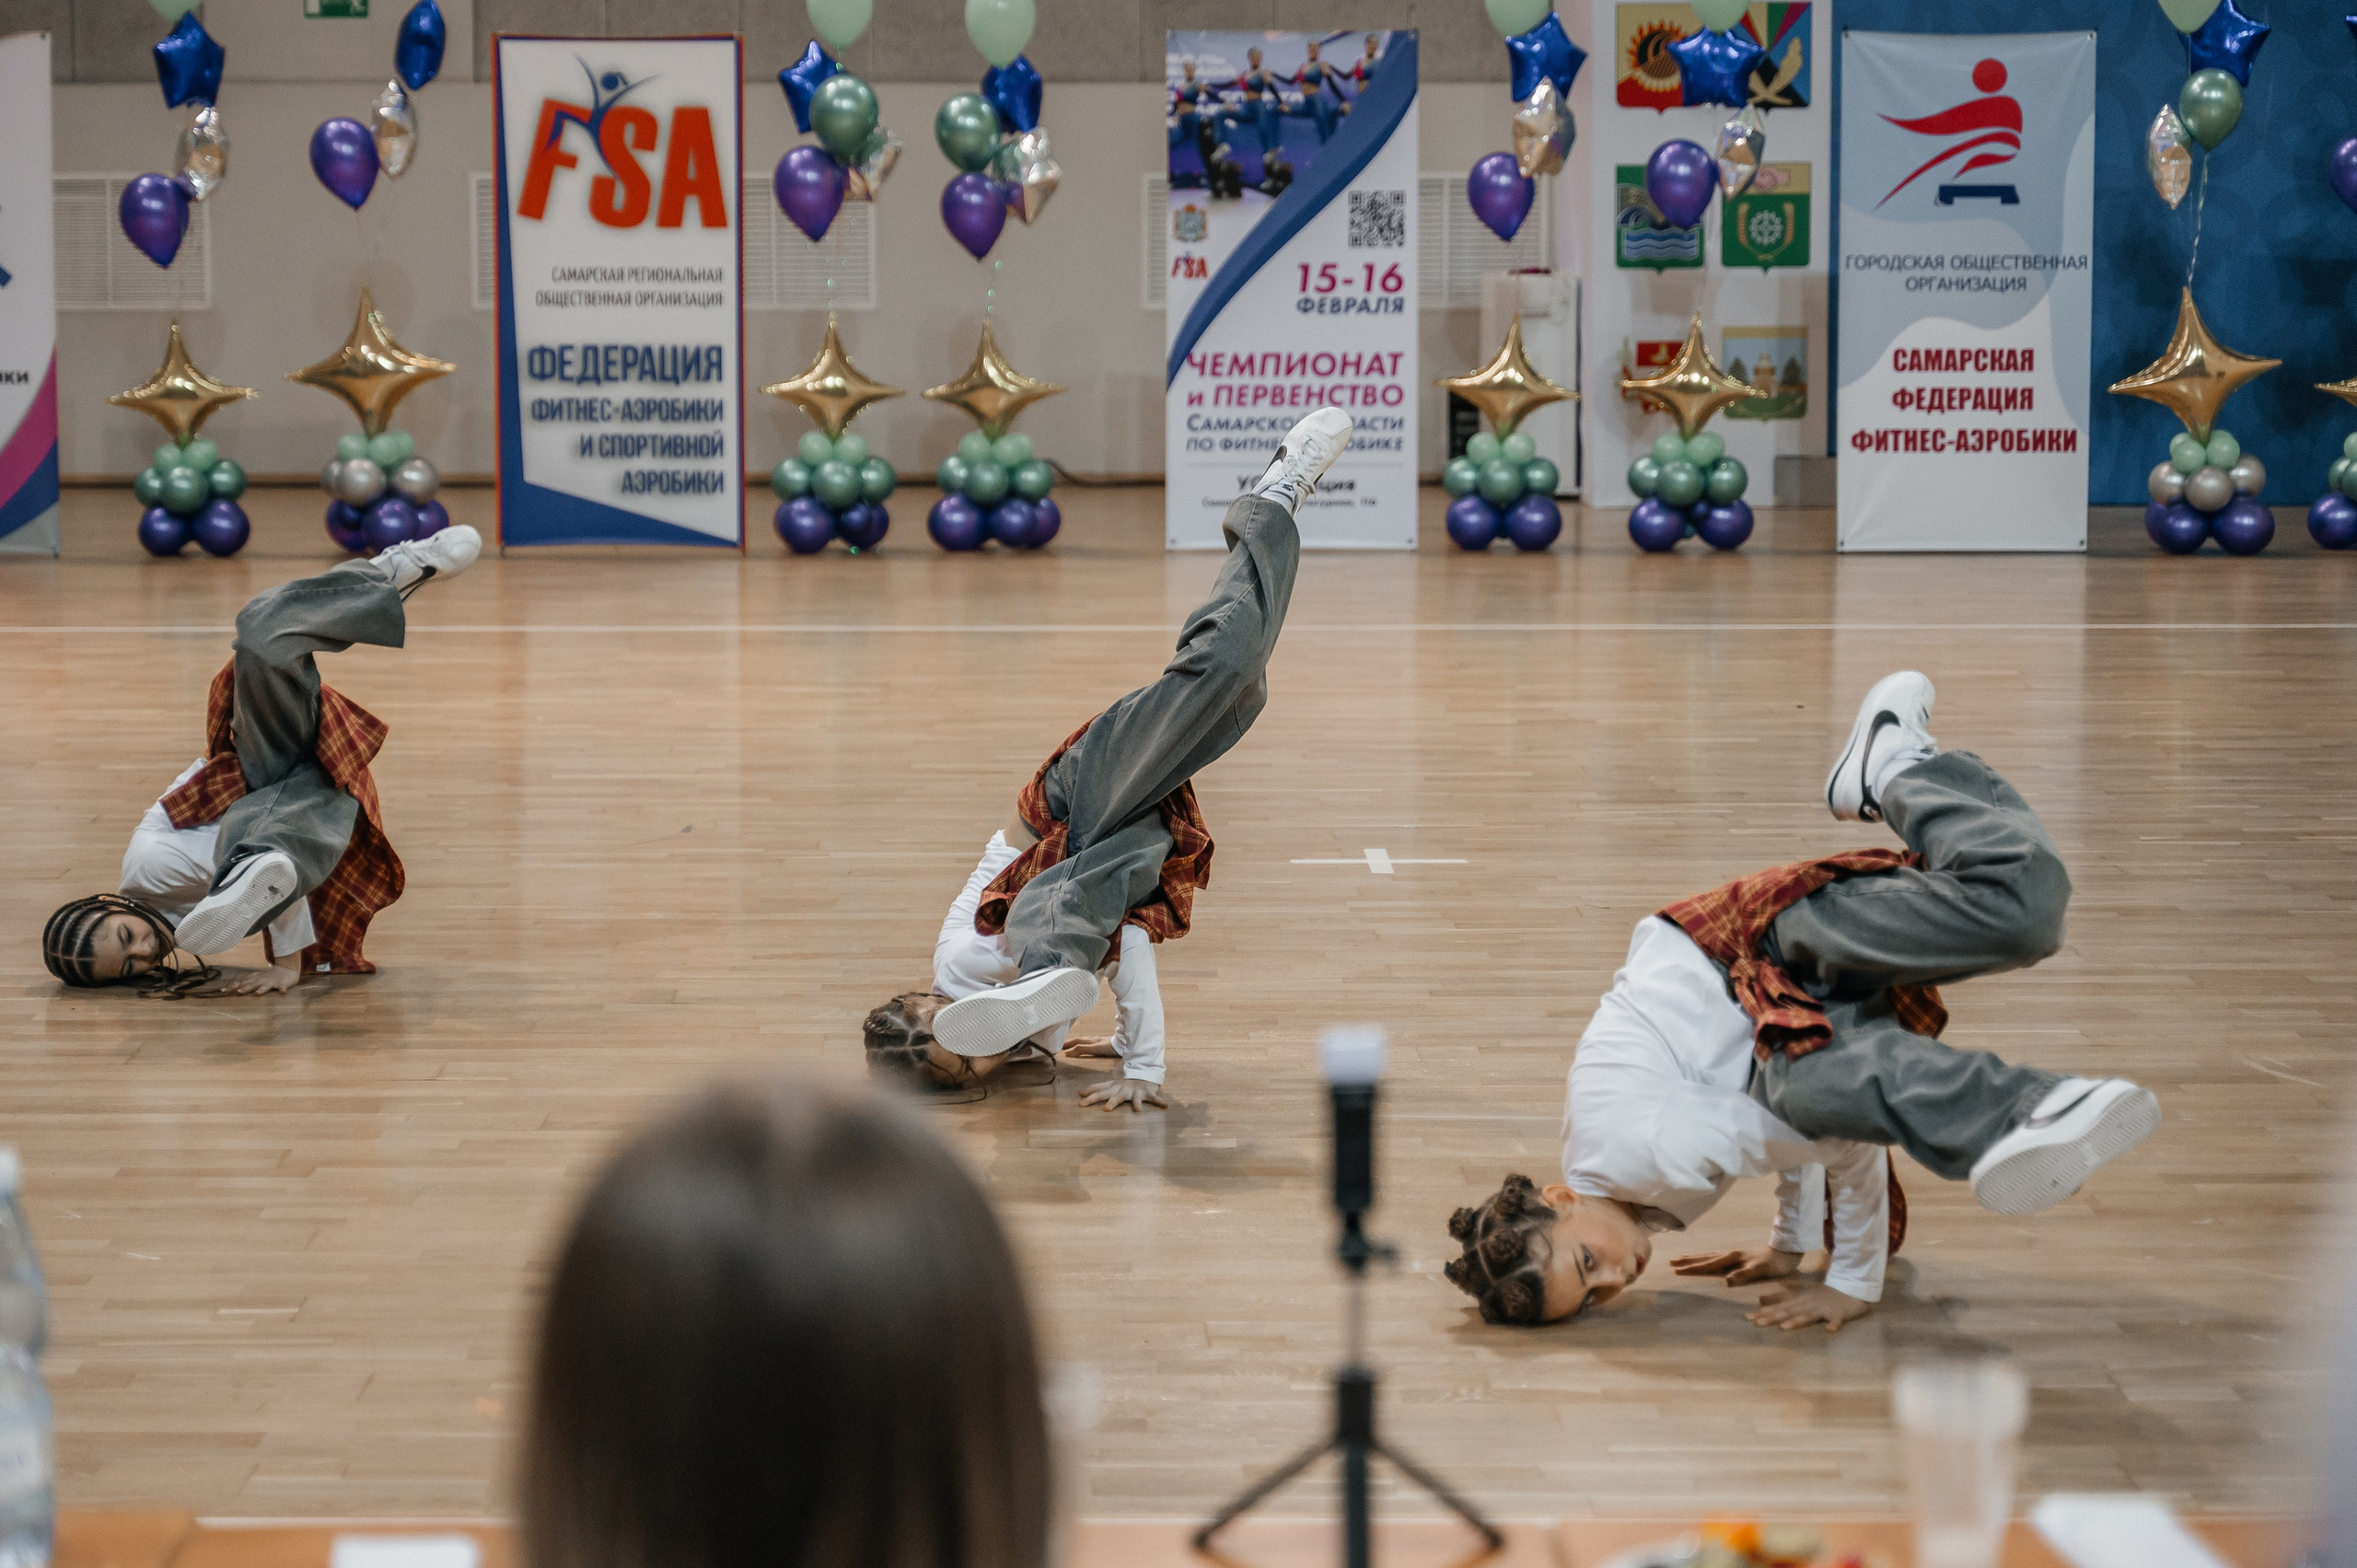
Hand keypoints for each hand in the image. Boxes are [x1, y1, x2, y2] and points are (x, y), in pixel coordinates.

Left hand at [191, 963, 302, 996]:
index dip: (233, 986)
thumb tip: (223, 990)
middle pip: (252, 984)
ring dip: (262, 989)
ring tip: (257, 994)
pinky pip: (283, 987)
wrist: (286, 969)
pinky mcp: (282, 983)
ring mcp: (272, 981)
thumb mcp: (254, 978)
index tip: (224, 991)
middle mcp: (262, 980)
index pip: (242, 982)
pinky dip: (282, 989)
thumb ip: (242, 984)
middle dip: (245, 988)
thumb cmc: (267, 976)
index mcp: (254, 979)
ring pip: (266, 986)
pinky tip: (282, 993)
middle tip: (237, 992)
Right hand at [1060, 1035, 1121, 1059]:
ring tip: (1069, 1045)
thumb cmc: (1110, 1047)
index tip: (1056, 1046)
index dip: (1065, 1044)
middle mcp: (1092, 1039)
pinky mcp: (1103, 1043)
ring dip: (1075, 1042)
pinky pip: (1089, 1043)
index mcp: (1089, 1040)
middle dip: (1068, 1042)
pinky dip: (1083, 1044)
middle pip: (1078, 1039)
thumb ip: (1081, 1049)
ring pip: (1083, 1040)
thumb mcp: (1094, 1049)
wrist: (1124, 1045)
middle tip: (1059, 1046)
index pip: (1074, 1041)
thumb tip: (1067, 1052)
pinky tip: (1085, 1046)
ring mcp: (1098, 1041)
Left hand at [1078, 1078, 1168, 1112]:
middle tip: (1106, 1109)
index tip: (1080, 1104)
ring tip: (1137, 1110)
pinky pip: (1155, 1099)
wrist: (1142, 1075)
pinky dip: (1160, 1102)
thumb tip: (1079, 1093)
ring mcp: (1136, 1093)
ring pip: (1135, 1099)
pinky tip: (1166, 1106)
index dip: (1090, 1099)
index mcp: (1114, 1090)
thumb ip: (1095, 1089)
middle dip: (1111, 1103)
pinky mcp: (1148, 1094)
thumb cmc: (1123, 1085)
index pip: (1100, 1094)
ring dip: (1137, 1104)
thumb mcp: (1109, 1086)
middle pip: (1116, 1097)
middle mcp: (1124, 1091)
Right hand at [1670, 1247, 1802, 1285]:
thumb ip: (1744, 1275)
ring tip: (1682, 1257)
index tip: (1677, 1271)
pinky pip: (1716, 1255)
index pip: (1709, 1265)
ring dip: (1695, 1257)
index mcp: (1733, 1258)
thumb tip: (1727, 1280)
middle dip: (1688, 1261)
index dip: (1692, 1268)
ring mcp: (1734, 1253)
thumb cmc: (1776, 1263)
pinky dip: (1707, 1257)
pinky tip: (1706, 1258)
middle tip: (1671, 1262)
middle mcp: (1731, 1254)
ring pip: (1709, 1255)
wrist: (1787, 1251)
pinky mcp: (1739, 1255)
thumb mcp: (1761, 1270)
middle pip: (1705, 1258)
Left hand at [1746, 1281, 1872, 1333]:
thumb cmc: (1822, 1294)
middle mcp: (1808, 1303)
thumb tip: (1759, 1300)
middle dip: (1773, 1317)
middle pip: (1789, 1311)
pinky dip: (1834, 1325)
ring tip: (1785, 1327)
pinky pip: (1837, 1321)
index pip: (1778, 1305)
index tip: (1747, 1318)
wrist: (1849, 1288)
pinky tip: (1830, 1330)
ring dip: (1797, 1321)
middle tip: (1757, 1324)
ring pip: (1809, 1315)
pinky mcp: (1839, 1314)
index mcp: (1799, 1299)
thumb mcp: (1799, 1293)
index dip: (1763, 1311)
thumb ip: (1780, 1297)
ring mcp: (1824, 1308)